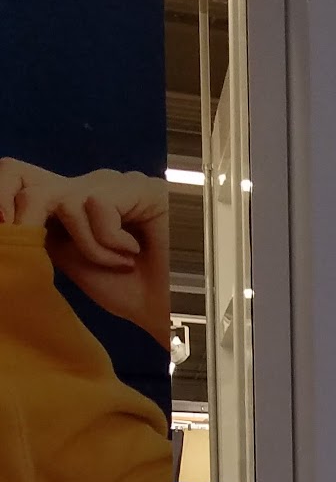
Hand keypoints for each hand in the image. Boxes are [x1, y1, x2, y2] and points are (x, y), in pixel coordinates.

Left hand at [0, 160, 170, 344]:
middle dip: (14, 210)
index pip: (17, 178)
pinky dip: (108, 241)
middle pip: (17, 172)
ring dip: (88, 244)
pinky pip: (95, 207)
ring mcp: (116, 183)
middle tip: (23, 239)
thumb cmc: (130, 292)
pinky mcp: (142, 188)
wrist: (172, 309)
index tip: (1, 232)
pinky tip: (133, 254)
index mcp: (70, 199)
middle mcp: (90, 184)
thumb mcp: (71, 260)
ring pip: (62, 199)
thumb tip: (6, 222)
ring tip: (120, 263)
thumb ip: (42, 235)